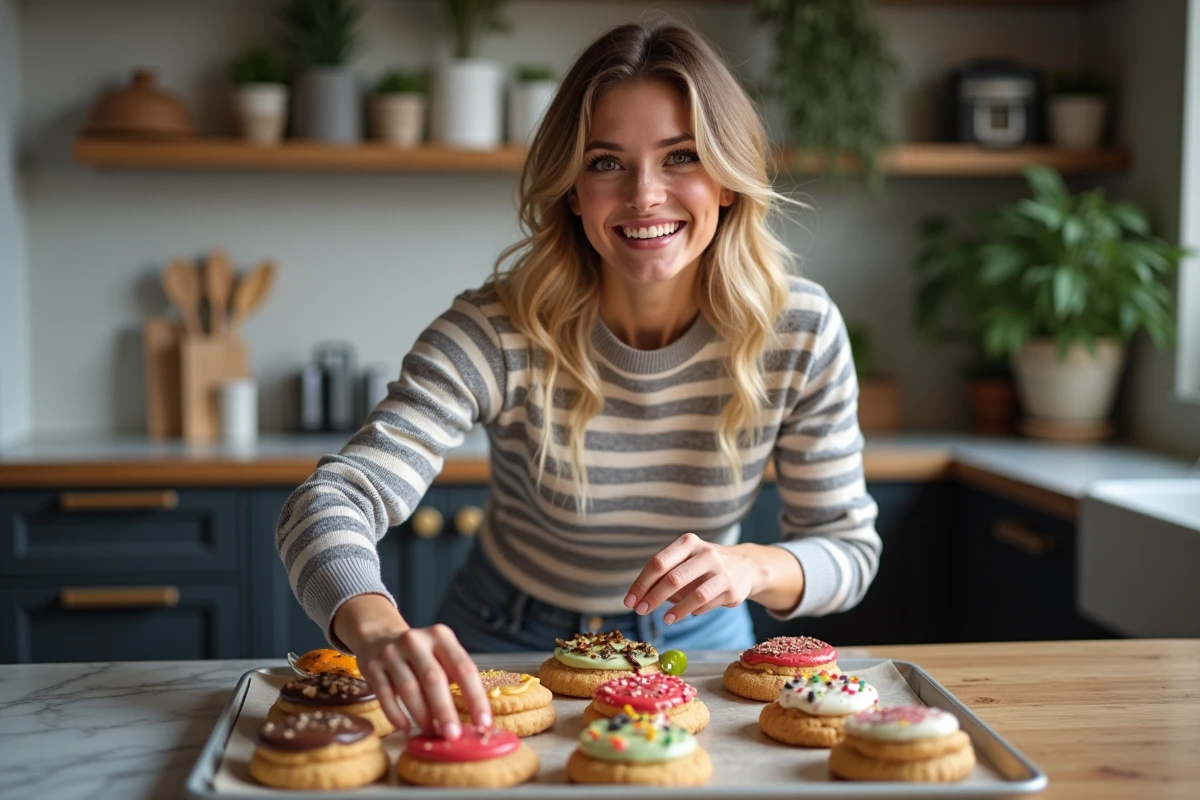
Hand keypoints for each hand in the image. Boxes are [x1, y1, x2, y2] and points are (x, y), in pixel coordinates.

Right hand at [356, 624, 491, 738]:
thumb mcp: (440, 654)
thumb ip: (453, 677)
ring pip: (408, 688)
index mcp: (441, 637)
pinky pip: (384, 695)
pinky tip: (405, 728)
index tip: (483, 723)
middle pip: (434, 679)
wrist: (379, 636)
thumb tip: (470, 718)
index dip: (475, 696)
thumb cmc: (420, 654)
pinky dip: (396, 714)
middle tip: (453, 735)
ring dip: (422, 715)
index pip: (463, 667)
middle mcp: (416, 642)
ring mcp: (391, 653)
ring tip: (431, 733)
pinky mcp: (372, 667)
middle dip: (445, 710)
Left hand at [624, 533, 768, 623]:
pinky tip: (687, 614)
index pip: (658, 563)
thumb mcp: (683, 562)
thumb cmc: (703, 565)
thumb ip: (662, 576)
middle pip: (673, 578)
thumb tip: (638, 598)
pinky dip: (693, 611)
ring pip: (694, 595)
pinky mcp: (732, 589)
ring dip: (676, 610)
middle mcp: (705, 553)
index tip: (630, 601)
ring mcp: (721, 571)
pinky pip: (707, 605)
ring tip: (665, 619)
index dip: (641, 583)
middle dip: (653, 597)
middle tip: (640, 611)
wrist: (745, 566)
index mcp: (688, 543)